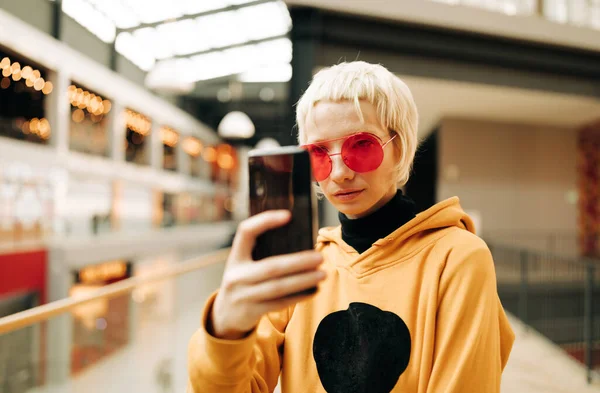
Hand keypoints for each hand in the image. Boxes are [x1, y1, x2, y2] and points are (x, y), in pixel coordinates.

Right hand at [210, 210, 325, 339]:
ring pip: (278, 287)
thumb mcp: (243, 265)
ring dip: (303, 280)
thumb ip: (261, 253)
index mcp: (235, 257)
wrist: (224, 316)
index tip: (288, 216)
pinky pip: (280, 303)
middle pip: (271, 267)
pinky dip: (299, 296)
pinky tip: (314, 290)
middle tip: (319, 257)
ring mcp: (243, 295)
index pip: (246, 232)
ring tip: (322, 274)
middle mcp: (236, 275)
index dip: (265, 221)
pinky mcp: (252, 311)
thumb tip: (299, 240)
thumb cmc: (243, 282)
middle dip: (299, 262)